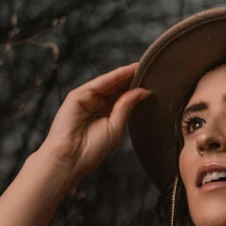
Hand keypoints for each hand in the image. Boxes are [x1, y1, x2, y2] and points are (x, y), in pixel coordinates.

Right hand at [36, 62, 151, 182]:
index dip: (136, 89)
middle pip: (117, 88)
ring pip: (109, 83)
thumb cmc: (92, 149)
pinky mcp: (78, 95)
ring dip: (125, 74)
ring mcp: (87, 98)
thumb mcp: (116, 128)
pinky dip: (113, 76)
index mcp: (106, 114)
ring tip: (143, 66)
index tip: (154, 81)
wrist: (71, 159)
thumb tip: (143, 91)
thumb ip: (126, 107)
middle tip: (152, 69)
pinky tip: (127, 71)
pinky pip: (99, 83)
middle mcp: (97, 104)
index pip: (123, 97)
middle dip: (132, 79)